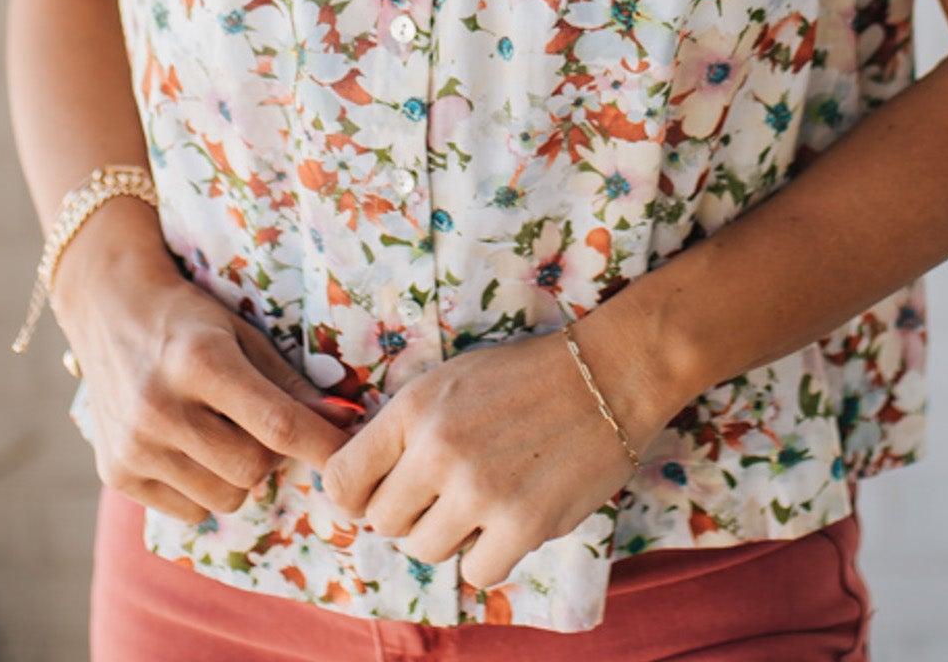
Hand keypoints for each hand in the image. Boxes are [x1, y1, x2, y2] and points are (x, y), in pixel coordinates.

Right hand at [54, 227, 360, 522]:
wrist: (109, 310)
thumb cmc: (189, 320)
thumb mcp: (243, 334)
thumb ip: (289, 384)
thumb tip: (343, 421)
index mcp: (199, 362)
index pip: (275, 423)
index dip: (320, 444)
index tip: (349, 456)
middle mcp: (160, 407)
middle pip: (252, 469)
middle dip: (269, 453)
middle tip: (257, 422)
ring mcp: (133, 445)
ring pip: (224, 497)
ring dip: (237, 474)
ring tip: (220, 431)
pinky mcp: (115, 473)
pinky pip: (189, 511)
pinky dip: (203, 488)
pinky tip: (188, 447)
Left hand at [319, 310, 678, 592]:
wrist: (606, 374)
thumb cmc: (524, 377)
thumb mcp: (449, 382)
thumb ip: (403, 431)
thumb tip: (360, 491)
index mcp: (414, 407)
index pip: (342, 479)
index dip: (357, 495)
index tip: (380, 493)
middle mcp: (438, 448)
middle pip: (383, 522)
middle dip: (410, 513)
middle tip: (446, 493)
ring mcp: (480, 489)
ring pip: (426, 550)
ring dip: (450, 536)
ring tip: (484, 500)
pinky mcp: (522, 524)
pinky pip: (476, 572)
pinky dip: (490, 554)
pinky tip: (510, 519)